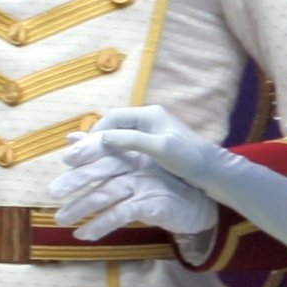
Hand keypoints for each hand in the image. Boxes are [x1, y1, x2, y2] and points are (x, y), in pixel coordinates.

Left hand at [49, 147, 217, 241]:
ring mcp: (147, 184)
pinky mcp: (152, 204)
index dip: (85, 153)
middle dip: (76, 179)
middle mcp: (140, 164)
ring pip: (108, 193)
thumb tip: (72, 137)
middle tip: (53, 192)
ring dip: (81, 207)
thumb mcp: (132, 166)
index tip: (64, 161)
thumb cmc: (160, 185)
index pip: (105, 149)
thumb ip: (102, 151)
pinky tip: (84, 234)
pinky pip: (121, 214)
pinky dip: (100, 225)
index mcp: (134, 152)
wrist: (196, 207)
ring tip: (61, 219)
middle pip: (103, 168)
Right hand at [59, 106, 230, 191]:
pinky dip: (112, 155)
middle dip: (93, 142)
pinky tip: (102, 167)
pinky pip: (126, 148)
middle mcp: (148, 120)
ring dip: (101, 149)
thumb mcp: (160, 149)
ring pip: (118, 138)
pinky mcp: (153, 147)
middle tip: (73, 158)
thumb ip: (131, 141)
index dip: (94, 134)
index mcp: (148, 115)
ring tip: (82, 163)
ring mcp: (150, 134)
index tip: (80, 151)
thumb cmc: (190, 158)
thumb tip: (101, 137)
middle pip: (112, 127)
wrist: (213, 171)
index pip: (113, 119)